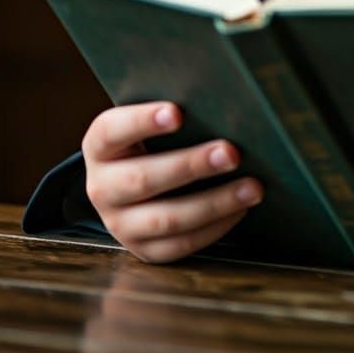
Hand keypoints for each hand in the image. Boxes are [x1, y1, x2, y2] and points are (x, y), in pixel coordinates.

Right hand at [82, 102, 262, 262]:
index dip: (142, 122)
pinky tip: (241, 208)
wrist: (138, 178)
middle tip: (231, 153)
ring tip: (252, 186)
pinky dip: (214, 227)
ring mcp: (120, 224)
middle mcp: (102, 187)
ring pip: (166, 218)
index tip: (177, 112)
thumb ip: (177, 112)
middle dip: (191, 165)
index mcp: (101, 146)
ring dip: (214, 203)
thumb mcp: (156, 121)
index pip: (112, 131)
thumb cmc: (158, 138)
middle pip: (143, 179)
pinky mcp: (143, 249)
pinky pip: (179, 244)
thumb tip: (225, 103)